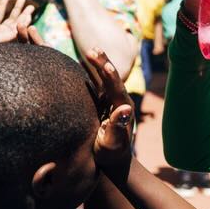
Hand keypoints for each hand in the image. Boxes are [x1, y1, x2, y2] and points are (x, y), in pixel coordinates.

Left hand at [0, 0, 33, 54]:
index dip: (3, 5)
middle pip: (11, 19)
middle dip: (17, 9)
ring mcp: (4, 36)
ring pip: (18, 24)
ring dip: (25, 14)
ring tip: (31, 6)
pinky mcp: (9, 38)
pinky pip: (19, 30)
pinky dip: (25, 23)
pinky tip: (29, 16)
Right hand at [82, 48, 133, 174]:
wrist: (111, 159)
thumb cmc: (109, 154)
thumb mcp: (112, 144)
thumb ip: (118, 128)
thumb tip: (126, 109)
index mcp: (123, 108)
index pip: (116, 88)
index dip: (110, 76)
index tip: (105, 65)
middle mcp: (119, 100)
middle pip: (111, 78)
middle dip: (103, 62)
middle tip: (93, 49)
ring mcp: (111, 100)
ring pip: (104, 78)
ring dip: (98, 63)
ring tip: (91, 49)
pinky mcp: (103, 102)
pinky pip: (97, 83)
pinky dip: (91, 71)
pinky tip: (82, 61)